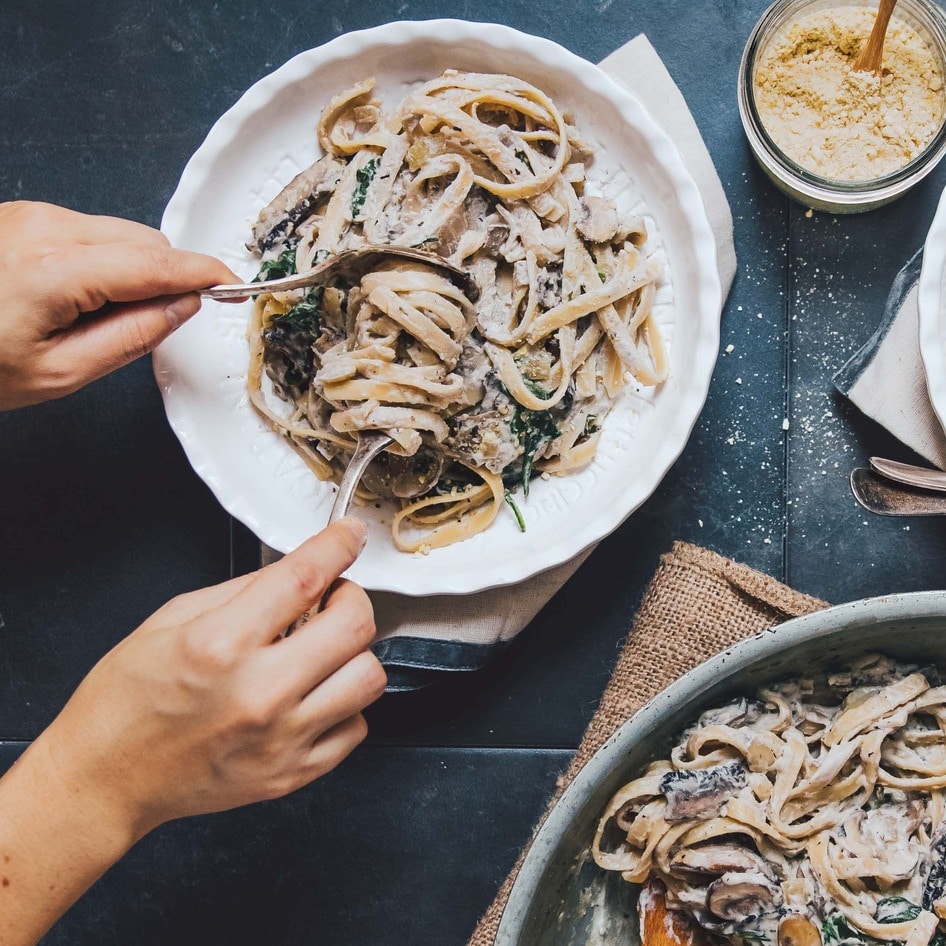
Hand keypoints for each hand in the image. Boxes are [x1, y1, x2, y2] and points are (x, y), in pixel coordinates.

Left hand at [0, 200, 239, 409]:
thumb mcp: (62, 371)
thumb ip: (133, 335)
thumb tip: (182, 307)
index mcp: (56, 268)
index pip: (157, 263)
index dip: (203, 275)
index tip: (233, 287)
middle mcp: (45, 226)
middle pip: (145, 241)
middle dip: (164, 277)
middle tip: (151, 323)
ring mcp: (29, 214)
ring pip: (121, 234)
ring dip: (132, 270)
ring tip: (95, 314)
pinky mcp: (21, 214)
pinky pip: (90, 231)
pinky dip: (103, 261)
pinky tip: (76, 295)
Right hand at [37, 517, 383, 835]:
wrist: (107, 780)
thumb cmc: (127, 702)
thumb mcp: (172, 619)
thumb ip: (244, 590)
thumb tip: (301, 569)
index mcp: (221, 644)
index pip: (304, 577)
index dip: (338, 544)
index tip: (349, 534)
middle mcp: (259, 693)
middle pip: (355, 625)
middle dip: (350, 598)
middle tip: (330, 600)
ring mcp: (280, 739)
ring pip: (369, 678)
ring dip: (353, 653)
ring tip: (324, 651)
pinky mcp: (292, 774)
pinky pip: (356, 727)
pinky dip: (344, 704)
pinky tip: (314, 696)